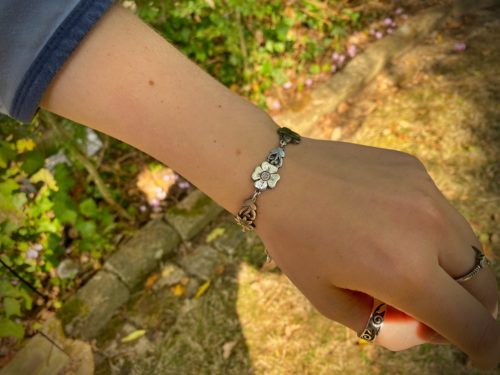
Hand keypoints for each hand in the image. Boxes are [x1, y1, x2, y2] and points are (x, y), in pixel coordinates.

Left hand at [254, 136, 498, 368]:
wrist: (276, 176)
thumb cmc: (295, 241)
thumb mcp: (329, 300)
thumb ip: (383, 325)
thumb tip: (422, 324)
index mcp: (405, 272)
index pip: (473, 324)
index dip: (483, 349)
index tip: (480, 355)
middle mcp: (427, 230)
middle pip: (486, 287)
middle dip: (468, 311)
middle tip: (427, 311)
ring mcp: (426, 194)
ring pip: (470, 248)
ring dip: (452, 271)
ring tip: (404, 267)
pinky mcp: (417, 171)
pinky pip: (444, 214)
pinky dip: (432, 234)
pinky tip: (389, 228)